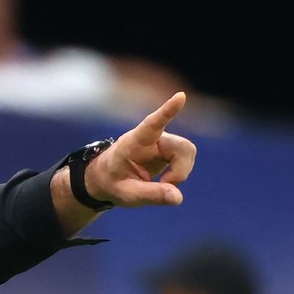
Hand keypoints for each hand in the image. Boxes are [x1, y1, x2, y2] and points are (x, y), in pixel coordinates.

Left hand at [85, 91, 196, 207]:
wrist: (107, 178)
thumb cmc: (113, 182)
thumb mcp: (127, 195)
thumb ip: (151, 195)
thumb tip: (178, 197)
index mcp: (134, 142)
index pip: (152, 124)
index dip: (167, 111)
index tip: (181, 96)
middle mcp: (152, 138)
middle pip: (181, 146)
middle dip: (180, 170)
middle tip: (167, 186)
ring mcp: (162, 143)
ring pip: (187, 152)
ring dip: (181, 172)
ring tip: (164, 185)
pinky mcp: (168, 150)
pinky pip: (185, 159)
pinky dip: (180, 174)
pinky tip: (166, 183)